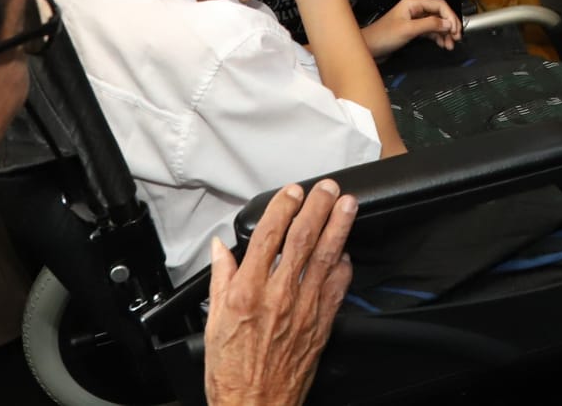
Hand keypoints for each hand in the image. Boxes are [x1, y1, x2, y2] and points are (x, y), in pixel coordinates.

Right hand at [204, 180, 355, 405]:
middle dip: (318, 208)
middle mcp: (277, 296)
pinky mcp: (320, 325)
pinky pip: (337, 289)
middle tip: (328, 189)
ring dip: (339, 227)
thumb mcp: (212, 322)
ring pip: (325, 258)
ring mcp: (303, 310)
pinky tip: (347, 252)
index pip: (268, 236)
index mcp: (246, 292)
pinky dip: (344, 267)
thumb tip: (220, 249)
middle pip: (302, 239)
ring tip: (348, 206)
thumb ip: (220, 279)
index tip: (292, 192)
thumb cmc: (231, 371)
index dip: (283, 207)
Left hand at [362, 0, 461, 57]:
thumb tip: (447, 23)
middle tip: (456, 37)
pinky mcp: (414, 29)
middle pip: (440, 14)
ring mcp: (415, 19)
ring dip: (445, 33)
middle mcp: (415, 9)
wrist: (370, 48)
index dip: (450, 16)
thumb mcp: (408, 29)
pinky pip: (431, 31)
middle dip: (450, 25)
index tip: (455, 29)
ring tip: (450, 44)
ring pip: (437, 23)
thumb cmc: (382, 36)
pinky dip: (439, 37)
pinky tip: (443, 44)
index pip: (439, 5)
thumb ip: (429, 25)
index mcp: (413, 3)